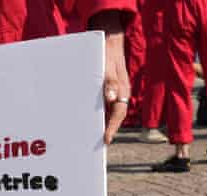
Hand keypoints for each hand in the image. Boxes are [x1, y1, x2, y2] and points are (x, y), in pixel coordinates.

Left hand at [90, 11, 129, 143]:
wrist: (109, 40)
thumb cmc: (108, 53)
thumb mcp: (107, 67)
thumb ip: (109, 83)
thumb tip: (111, 98)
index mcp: (122, 91)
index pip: (119, 114)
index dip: (112, 128)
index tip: (105, 140)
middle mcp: (119, 94)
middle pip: (113, 116)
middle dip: (105, 130)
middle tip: (94, 144)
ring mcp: (113, 92)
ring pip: (107, 111)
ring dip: (99, 122)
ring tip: (87, 136)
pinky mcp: (106, 89)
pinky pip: (101, 104)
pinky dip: (95, 112)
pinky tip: (84, 118)